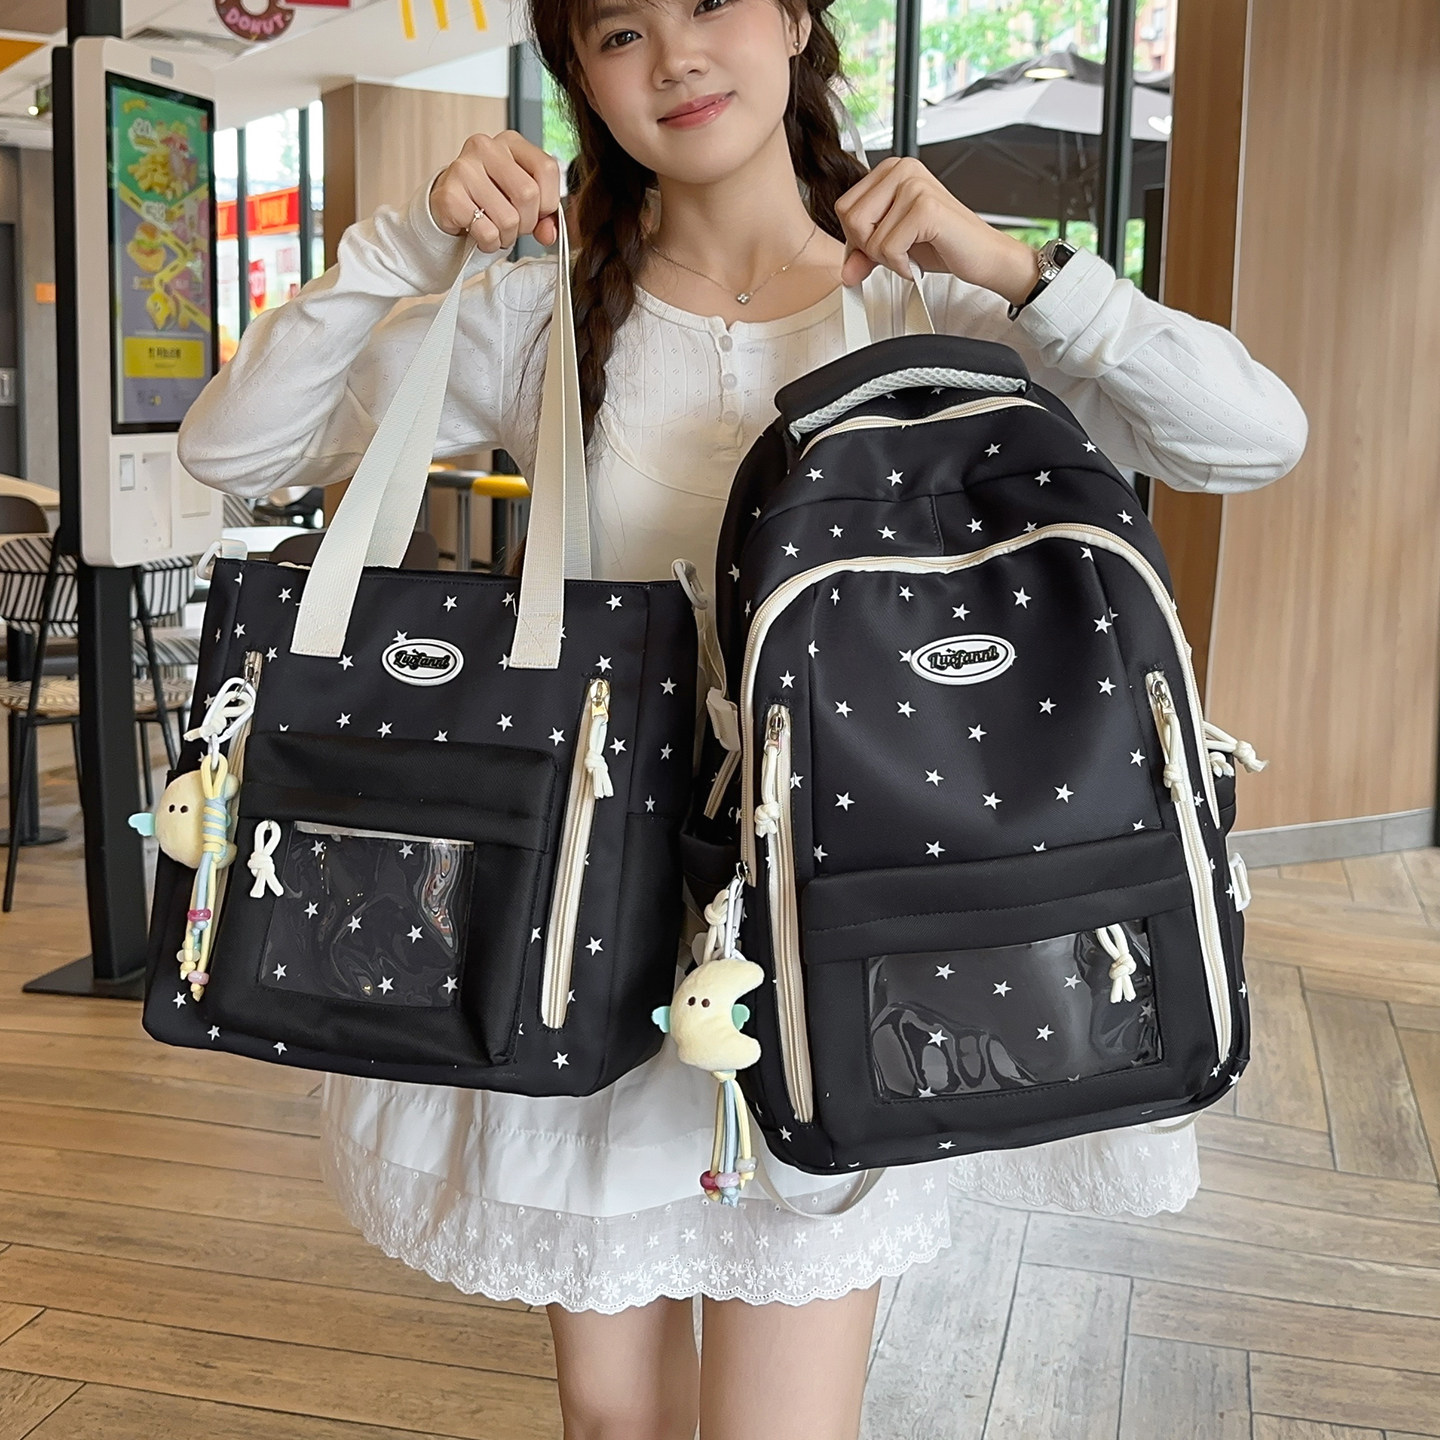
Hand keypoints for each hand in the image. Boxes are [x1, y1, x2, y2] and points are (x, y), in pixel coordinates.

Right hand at [429, 130, 562, 251]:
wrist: (450, 206)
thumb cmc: (491, 199)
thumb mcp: (523, 199)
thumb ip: (544, 214)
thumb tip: (549, 234)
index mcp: (510, 142)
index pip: (547, 168)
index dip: (549, 201)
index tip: (538, 211)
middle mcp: (486, 148)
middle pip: (528, 194)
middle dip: (527, 222)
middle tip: (515, 226)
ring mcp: (464, 168)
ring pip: (509, 218)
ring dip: (507, 236)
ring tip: (497, 230)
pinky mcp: (449, 194)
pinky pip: (487, 232)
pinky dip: (490, 243)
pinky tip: (481, 234)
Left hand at [834, 156, 1040, 307]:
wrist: (982, 256)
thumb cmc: (943, 244)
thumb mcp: (894, 246)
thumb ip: (865, 254)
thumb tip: (845, 273)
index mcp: (892, 170)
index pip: (843, 206)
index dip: (858, 236)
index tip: (884, 245)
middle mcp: (902, 169)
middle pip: (850, 219)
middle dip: (870, 247)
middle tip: (899, 251)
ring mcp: (915, 184)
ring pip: (867, 235)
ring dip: (887, 258)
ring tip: (911, 254)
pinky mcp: (925, 206)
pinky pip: (888, 248)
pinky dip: (901, 265)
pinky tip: (918, 262)